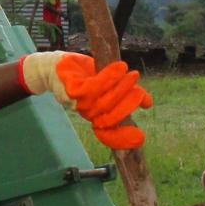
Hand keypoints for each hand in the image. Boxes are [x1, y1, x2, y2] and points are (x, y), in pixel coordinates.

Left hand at [19, 53, 151, 148]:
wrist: (56, 66)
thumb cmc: (85, 75)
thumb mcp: (110, 83)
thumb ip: (127, 93)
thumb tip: (148, 103)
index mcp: (97, 115)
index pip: (110, 135)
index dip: (124, 139)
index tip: (140, 138)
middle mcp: (88, 113)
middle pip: (112, 118)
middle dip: (129, 104)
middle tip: (138, 88)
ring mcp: (79, 104)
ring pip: (105, 102)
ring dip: (122, 87)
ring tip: (132, 74)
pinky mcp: (73, 90)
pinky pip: (94, 87)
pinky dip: (110, 78)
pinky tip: (120, 68)